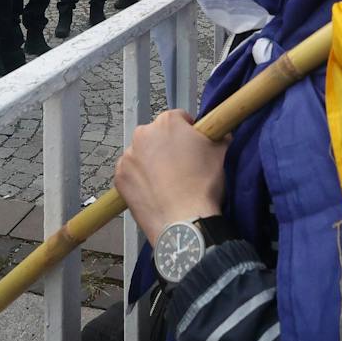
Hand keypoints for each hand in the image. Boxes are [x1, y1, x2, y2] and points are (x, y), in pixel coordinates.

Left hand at [114, 110, 227, 240]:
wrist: (183, 221)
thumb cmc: (202, 185)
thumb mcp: (221, 151)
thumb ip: (219, 134)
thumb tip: (219, 133)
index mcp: (168, 122)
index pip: (180, 119)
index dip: (189, 133)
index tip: (193, 146)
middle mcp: (143, 134)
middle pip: (157, 135)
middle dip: (168, 146)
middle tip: (182, 166)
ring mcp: (128, 156)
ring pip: (143, 154)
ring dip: (152, 162)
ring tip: (168, 183)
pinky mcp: (120, 177)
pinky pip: (131, 173)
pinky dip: (140, 179)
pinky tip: (155, 191)